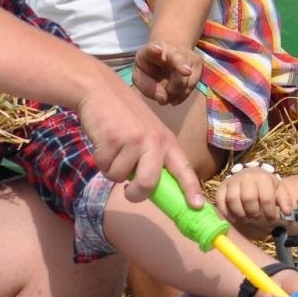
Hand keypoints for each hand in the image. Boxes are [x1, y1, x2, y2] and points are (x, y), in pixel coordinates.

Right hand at [75, 70, 204, 206]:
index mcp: (167, 141)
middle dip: (135, 193)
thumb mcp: (147, 132)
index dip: (191, 189)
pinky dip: (100, 160)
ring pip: (119, 178)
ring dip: (111, 169)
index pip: (183, 168)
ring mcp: (133, 139)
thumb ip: (153, 156)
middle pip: (148, 184)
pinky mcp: (112, 139)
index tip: (197, 206)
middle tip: (129, 191)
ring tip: (112, 148)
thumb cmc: (124, 117)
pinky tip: (103, 141)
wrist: (100, 90)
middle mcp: (154, 140)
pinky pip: (104, 167)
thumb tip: (151, 189)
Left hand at [132, 40, 202, 105]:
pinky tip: (174, 96)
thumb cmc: (150, 66)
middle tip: (186, 72)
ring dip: (173, 93)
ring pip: (184, 80)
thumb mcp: (141, 75)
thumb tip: (163, 98)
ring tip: (166, 96)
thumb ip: (147, 87)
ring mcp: (186, 55)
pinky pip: (191, 85)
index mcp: (151, 50)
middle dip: (181, 64)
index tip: (156, 49)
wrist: (168, 52)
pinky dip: (182, 95)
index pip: (151, 49)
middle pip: (177, 58)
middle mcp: (171, 50)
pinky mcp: (197, 63)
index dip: (153, 50)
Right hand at [214, 167, 292, 238]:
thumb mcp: (278, 190)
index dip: (270, 213)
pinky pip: (220, 201)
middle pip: (248, 199)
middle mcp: (246, 177)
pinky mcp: (221, 188)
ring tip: (247, 218)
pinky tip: (234, 218)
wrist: (250, 174)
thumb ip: (284, 201)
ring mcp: (232, 182)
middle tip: (258, 218)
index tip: (272, 219)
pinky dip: (226, 212)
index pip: (266, 198)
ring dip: (241, 214)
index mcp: (263, 177)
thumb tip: (287, 212)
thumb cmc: (265, 186)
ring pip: (233, 200)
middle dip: (254, 213)